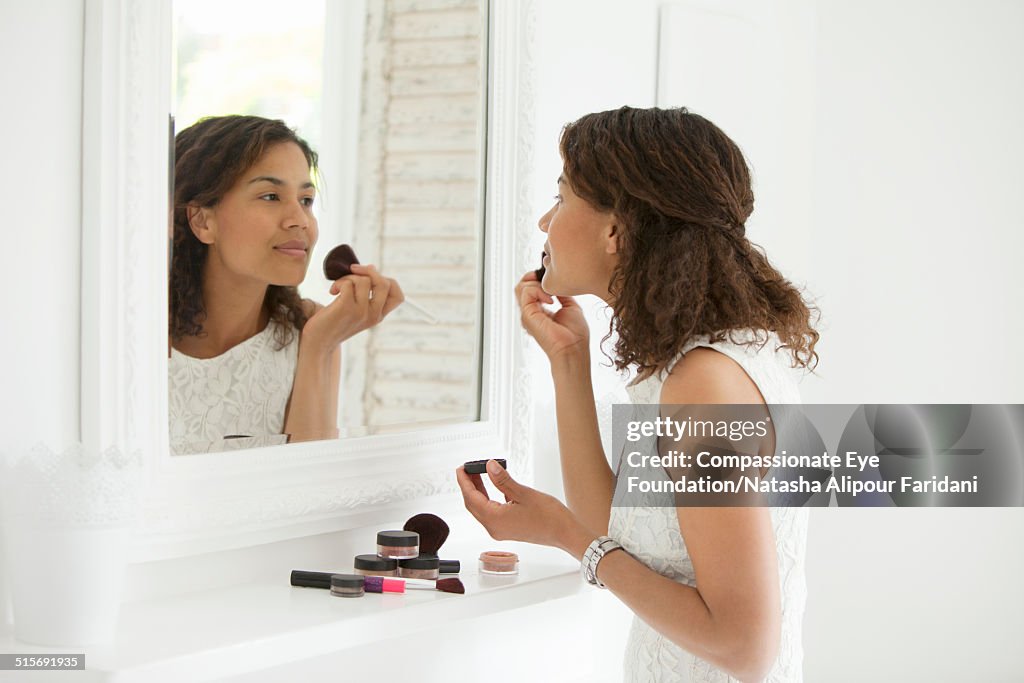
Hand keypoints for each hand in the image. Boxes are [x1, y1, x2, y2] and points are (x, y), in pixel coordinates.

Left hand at [302, 264, 403, 353]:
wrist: (318, 343)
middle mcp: (374, 315)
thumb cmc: (334, 323)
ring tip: (338, 287)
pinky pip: (348, 284)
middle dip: (368, 271)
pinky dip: (338, 283)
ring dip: (348, 277)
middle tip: (353, 272)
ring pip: (364, 280)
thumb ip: (366, 294)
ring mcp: (361, 312)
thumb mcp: (355, 310)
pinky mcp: (346, 308)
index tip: (370, 278)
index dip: (388, 281)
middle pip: (385, 283)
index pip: (398, 296)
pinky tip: (332, 292)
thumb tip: (371, 268)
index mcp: (378, 316)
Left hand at [456, 459, 591, 556]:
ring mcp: (500, 530)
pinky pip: (491, 513)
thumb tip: (489, 466)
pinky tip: (494, 486)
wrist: (565, 533)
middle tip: (468, 468)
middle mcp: (494, 528)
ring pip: (482, 508)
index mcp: (495, 520)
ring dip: (478, 491)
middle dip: (468, 486)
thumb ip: (503, 480)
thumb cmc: (549, 517)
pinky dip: (489, 498)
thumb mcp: (524, 493)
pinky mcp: (507, 529)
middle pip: (473, 504)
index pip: (471, 497)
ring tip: (478, 474)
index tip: (461, 468)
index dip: (464, 481)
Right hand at [515, 271, 589, 361]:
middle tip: (549, 280)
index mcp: (539, 311)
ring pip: (521, 287)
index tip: (551, 277)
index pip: (529, 288)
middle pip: (522, 286)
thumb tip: (556, 282)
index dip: (538, 279)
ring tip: (552, 293)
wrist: (573, 350)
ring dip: (538, 283)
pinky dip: (539, 290)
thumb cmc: (575, 335)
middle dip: (535, 277)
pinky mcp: (527, 315)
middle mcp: (531, 313)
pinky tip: (551, 300)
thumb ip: (561, 293)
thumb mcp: (570, 306)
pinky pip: (526, 292)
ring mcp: (527, 314)